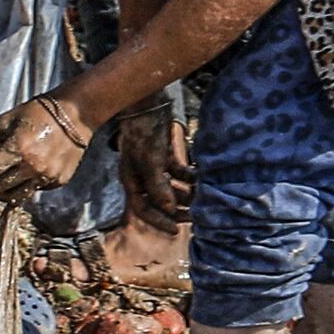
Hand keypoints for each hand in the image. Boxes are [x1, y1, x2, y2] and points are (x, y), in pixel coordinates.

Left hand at [0, 95, 91, 200]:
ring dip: (6, 188)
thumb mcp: (6, 121)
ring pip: (15, 197)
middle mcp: (33, 167)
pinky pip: (34, 191)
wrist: (75, 113)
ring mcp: (47, 177)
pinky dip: (27, 184)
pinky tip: (33, 166)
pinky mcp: (58, 182)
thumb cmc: (36, 113)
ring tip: (10, 171)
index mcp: (17, 149)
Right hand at [112, 106, 191, 225]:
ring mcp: (153, 165)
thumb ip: (159, 187)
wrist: (147, 102)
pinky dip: (188, 176)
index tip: (176, 230)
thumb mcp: (151, 161)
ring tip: (201, 196)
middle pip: (159, 201)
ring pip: (171, 187)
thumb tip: (170, 209)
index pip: (143, 209)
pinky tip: (200, 177)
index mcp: (132, 181)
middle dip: (176, 210)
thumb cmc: (144, 131)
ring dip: (185, 193)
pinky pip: (178, 172)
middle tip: (195, 216)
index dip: (159, 221)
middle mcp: (141, 176)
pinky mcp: (164, 154)